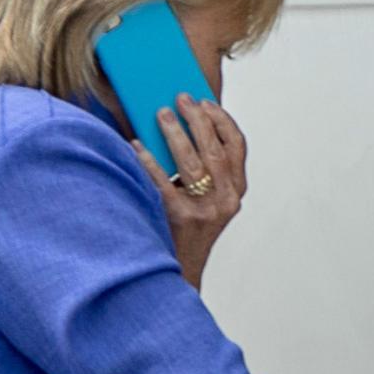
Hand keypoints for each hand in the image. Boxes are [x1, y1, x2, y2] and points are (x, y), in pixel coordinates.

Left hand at [131, 94, 247, 289]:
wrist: (176, 275)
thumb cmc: (185, 231)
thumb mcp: (206, 201)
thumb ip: (203, 172)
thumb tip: (179, 128)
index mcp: (236, 191)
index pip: (237, 146)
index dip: (222, 120)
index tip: (205, 102)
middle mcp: (226, 200)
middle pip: (214, 149)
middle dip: (197, 119)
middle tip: (180, 98)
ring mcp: (205, 211)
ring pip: (193, 162)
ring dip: (175, 133)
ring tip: (160, 114)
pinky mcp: (180, 219)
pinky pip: (163, 182)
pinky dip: (149, 161)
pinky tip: (136, 146)